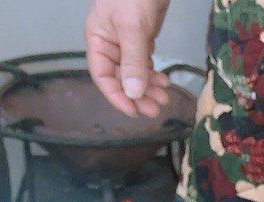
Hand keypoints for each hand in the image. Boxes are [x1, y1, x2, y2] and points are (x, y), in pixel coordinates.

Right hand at [85, 0, 170, 117]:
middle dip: (138, 95)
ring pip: (135, 74)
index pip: (102, 76)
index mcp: (98, 40)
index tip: (134, 111)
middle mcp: (110, 44)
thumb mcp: (132, 28)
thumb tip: (133, 93)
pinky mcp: (142, 39)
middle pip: (121, 79)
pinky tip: (164, 82)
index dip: (117, 96)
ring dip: (149, 88)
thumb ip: (133, 62)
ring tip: (164, 98)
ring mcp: (127, 42)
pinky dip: (154, 75)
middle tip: (156, 109)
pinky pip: (145, 64)